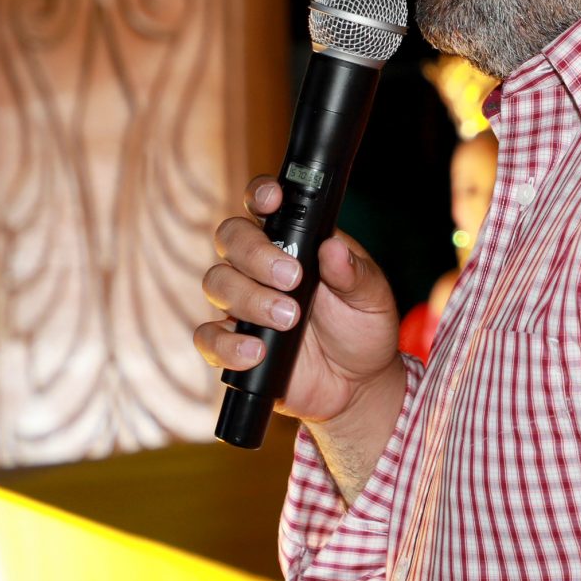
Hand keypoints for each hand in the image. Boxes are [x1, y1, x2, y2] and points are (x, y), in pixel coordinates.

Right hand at [196, 177, 401, 427]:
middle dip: (256, 254)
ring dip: (250, 298)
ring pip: (216, 282)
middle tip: (291, 278)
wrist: (357, 385)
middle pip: (230, 239)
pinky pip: (208, 337)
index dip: (261, 195)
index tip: (273, 201)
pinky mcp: (233, 344)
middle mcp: (260, 268)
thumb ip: (354, 273)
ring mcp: (243, 304)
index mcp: (294, 243)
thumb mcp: (372, 298)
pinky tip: (255, 351)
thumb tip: (334, 249)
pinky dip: (227, 344)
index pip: (263, 207)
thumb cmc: (363, 329)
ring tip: (289, 318)